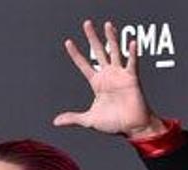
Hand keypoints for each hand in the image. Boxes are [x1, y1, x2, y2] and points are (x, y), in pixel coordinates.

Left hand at [53, 20, 165, 137]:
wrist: (131, 128)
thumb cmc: (113, 123)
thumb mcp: (89, 120)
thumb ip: (73, 118)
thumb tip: (56, 122)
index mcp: (97, 83)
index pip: (84, 64)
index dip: (76, 54)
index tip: (69, 42)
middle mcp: (108, 76)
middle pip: (98, 52)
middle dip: (92, 38)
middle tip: (87, 24)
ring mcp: (120, 75)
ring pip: (115, 52)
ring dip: (112, 38)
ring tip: (107, 25)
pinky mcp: (132, 79)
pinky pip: (132, 63)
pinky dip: (132, 53)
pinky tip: (131, 42)